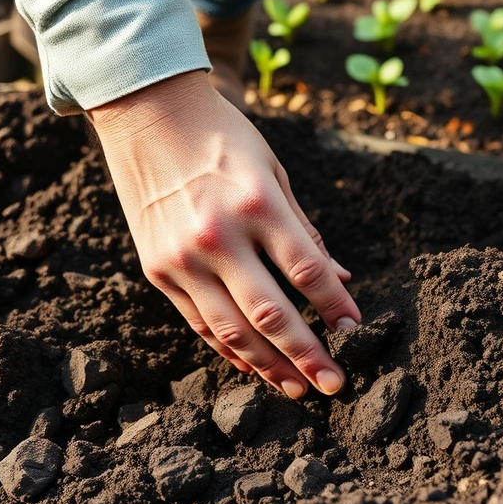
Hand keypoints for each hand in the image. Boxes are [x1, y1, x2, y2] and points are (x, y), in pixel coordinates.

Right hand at [89, 71, 359, 397]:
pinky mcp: (157, 270)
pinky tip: (254, 368)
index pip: (307, 271)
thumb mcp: (275, 172)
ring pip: (232, 330)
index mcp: (257, 205)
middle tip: (334, 384)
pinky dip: (229, 350)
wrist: (147, 114)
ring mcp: (182, 258)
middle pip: (272, 313)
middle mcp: (218, 236)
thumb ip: (305, 232)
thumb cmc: (224, 138)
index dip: (335, 306)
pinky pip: (199, 323)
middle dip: (308, 354)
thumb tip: (340, 280)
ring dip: (270, 366)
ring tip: (298, 389)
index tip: (355, 331)